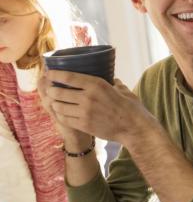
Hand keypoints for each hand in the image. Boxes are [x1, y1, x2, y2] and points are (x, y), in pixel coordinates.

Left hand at [38, 70, 153, 144]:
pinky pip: (64, 119)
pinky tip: (62, 113)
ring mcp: (85, 112)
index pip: (69, 77)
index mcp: (97, 85)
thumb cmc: (131, 108)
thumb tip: (113, 80)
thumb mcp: (124, 90)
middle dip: (52, 90)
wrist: (134, 128)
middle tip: (51, 89)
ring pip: (59, 106)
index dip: (56, 74)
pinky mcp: (84, 125)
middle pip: (59, 92)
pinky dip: (61, 115)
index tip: (48, 73)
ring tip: (56, 102)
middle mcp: (88, 97)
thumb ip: (115, 84)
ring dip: (55, 103)